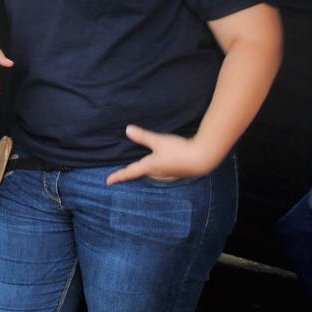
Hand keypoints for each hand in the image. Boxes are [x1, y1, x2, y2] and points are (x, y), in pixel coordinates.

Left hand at [106, 124, 223, 184]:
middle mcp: (157, 173)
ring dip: (144, 170)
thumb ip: (143, 136)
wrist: (203, 159)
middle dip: (132, 173)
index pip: (130, 172)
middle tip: (122, 173)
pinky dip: (155, 168)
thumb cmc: (179, 150)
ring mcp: (168, 174)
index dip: (118, 176)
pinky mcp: (177, 171)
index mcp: (150, 167)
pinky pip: (161, 171)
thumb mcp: (159, 141)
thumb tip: (127, 130)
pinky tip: (160, 165)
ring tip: (139, 168)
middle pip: (141, 173)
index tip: (108, 181)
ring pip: (152, 173)